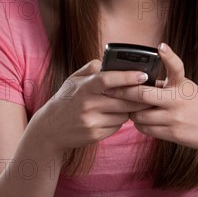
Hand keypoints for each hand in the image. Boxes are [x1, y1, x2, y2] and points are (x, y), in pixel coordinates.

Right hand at [32, 59, 152, 152]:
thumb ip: (91, 68)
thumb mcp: (73, 80)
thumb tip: (108, 61)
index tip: (143, 75)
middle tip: (147, 92)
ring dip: (127, 109)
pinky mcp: (95, 134)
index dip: (128, 77)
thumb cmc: (66, 100)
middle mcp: (88, 104)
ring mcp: (91, 121)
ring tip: (124, 104)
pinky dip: (118, 120)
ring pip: (123, 114)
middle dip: (137, 97)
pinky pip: (117, 126)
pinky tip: (112, 116)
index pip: (108, 79)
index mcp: (84, 87)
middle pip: (122, 100)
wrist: (50, 129)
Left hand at [103, 43, 197, 151]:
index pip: (177, 67)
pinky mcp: (173, 133)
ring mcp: (175, 118)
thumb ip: (166, 83)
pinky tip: (139, 119)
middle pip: (143, 95)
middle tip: (109, 88)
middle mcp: (178, 100)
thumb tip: (139, 80)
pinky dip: (138, 123)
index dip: (169, 56)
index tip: (161, 46)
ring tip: (127, 107)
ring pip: (139, 114)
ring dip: (130, 111)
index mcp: (182, 84)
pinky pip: (146, 129)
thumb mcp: (187, 87)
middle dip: (123, 92)